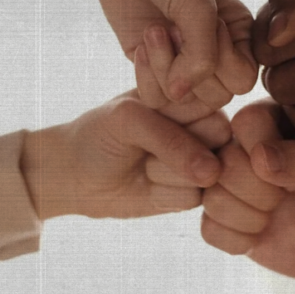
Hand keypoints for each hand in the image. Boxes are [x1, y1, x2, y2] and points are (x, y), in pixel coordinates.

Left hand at [22, 89, 230, 220]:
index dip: (180, 113)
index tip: (145, 111)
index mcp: (192, 95)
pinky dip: (163, 193)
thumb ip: (172, 139)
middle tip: (144, 141)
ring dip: (164, 171)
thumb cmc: (100, 134)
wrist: (75, 174)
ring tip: (142, 162)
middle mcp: (205, 128)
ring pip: (208, 171)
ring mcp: (202, 162)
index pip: (212, 101)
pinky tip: (146, 184)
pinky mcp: (193, 193)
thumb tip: (214, 173)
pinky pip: (194, 197)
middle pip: (219, 138)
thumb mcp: (129, 120)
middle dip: (175, 145)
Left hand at [86, 0, 256, 107]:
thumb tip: (180, 95)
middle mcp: (216, 54)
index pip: (244, 81)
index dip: (222, 61)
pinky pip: (156, 98)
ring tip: (156, 30)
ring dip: (164, 67)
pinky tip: (142, 44)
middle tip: (173, 26)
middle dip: (190, 64)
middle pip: (216, 96)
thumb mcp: (197, 7)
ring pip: (183, 99)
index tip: (207, 22)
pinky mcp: (153, 68)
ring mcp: (183, 64)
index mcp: (239, 35)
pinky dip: (146, 76)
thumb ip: (201, 57)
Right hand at [200, 100, 294, 287]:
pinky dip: (239, 241)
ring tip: (275, 216)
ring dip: (251, 218)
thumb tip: (260, 155)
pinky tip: (260, 236)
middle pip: (223, 165)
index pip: (246, 122)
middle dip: (261, 193)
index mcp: (272, 124)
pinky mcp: (219, 219)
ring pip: (211, 198)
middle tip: (286, 198)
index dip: (266, 154)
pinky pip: (208, 229)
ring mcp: (227, 185)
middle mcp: (242, 150)